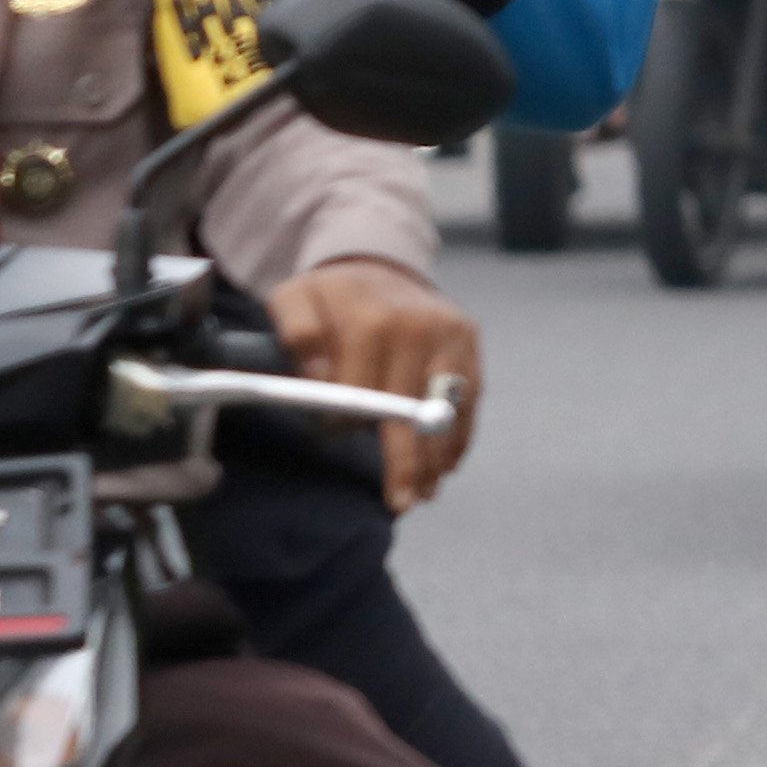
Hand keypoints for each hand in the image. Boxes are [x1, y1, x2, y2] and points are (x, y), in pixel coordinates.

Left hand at [268, 256, 481, 512]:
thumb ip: (297, 333)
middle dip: (406, 461)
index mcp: (372, 320)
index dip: (348, 423)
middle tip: (400, 502)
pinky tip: (445, 466)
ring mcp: (451, 335)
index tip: (335, 438)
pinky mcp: (470, 343)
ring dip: (436, 458)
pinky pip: (470, 400)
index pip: (362, 392)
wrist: (379, 264)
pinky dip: (459, 437)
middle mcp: (420, 327)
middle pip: (413, 410)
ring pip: (447, 410)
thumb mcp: (295, 298)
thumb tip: (319, 378)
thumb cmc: (332, 296)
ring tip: (422, 493)